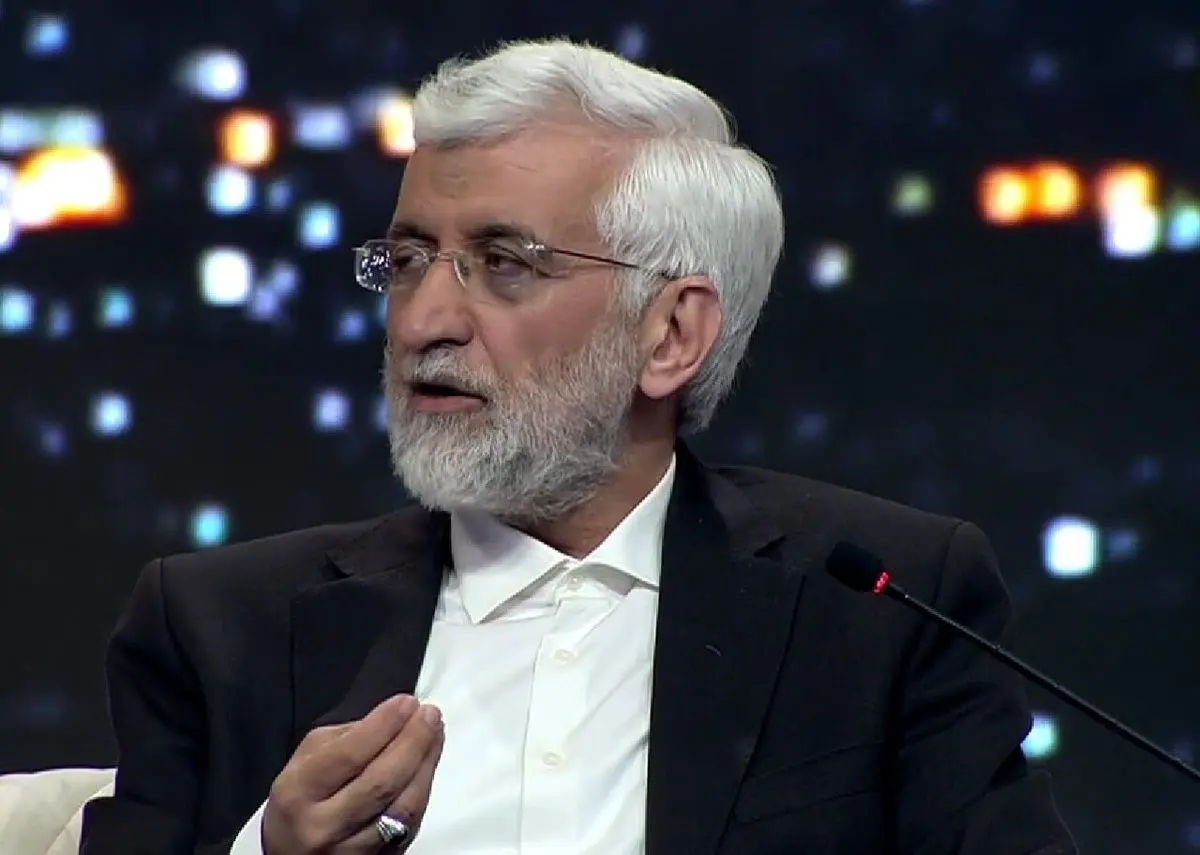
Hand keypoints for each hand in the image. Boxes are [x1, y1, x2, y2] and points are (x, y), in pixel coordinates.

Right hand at [262, 693, 443, 853]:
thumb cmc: (299, 801)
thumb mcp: (304, 762)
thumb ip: (344, 738)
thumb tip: (391, 719)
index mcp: (298, 794)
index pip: (349, 755)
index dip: (384, 725)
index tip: (407, 702)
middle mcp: (324, 826)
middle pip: (382, 781)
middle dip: (413, 741)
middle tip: (429, 714)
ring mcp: (352, 851)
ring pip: (403, 807)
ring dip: (426, 763)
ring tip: (435, 733)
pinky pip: (410, 824)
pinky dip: (424, 789)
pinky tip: (428, 763)